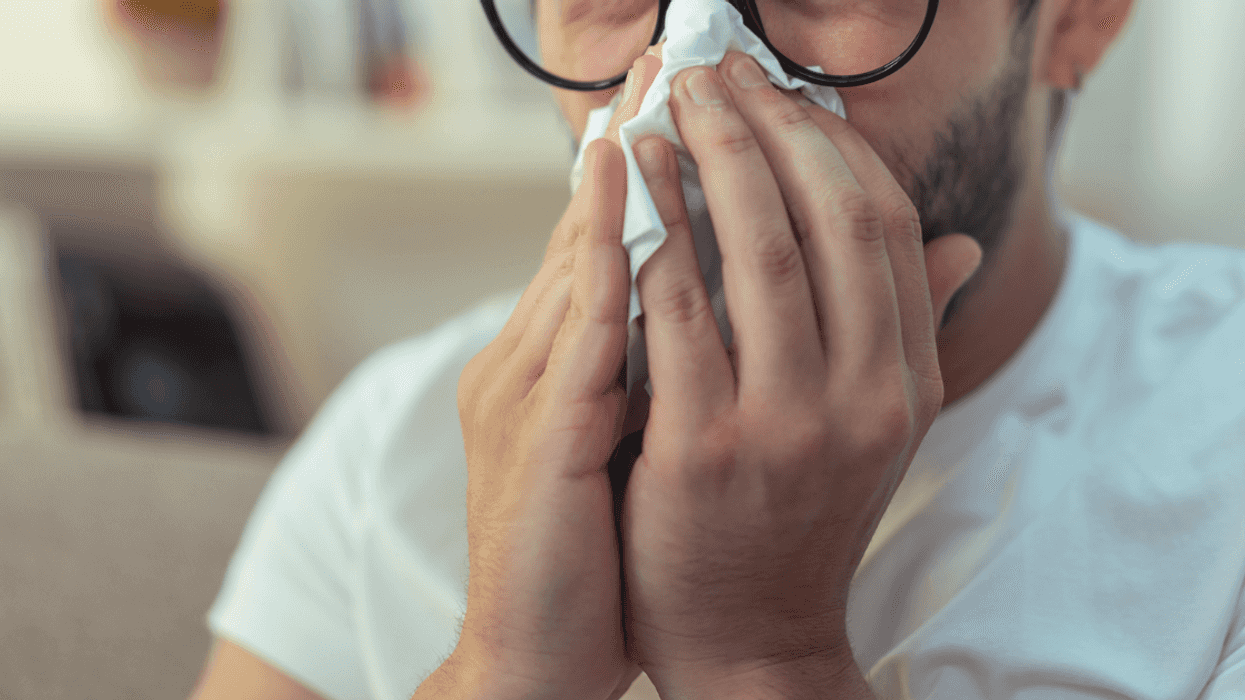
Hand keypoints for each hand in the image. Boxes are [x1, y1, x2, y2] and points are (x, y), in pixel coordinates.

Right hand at [448, 56, 662, 699]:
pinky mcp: (536, 437)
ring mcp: (524, 395)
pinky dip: (603, 247)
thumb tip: (720, 302)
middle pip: (585, 230)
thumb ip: (664, 365)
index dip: (647, 170)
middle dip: (638, 140)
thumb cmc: (602, 550)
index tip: (691, 105)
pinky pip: (580, 326)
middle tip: (679, 63)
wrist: (538, 654)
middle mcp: (528, 364)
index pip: (602, 246)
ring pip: (576, 257)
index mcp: (553, 367)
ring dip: (619, 169)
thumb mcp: (633, 443)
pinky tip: (632, 189)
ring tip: (658, 92)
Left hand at [617, 52, 982, 695]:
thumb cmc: (796, 517)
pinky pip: (676, 314)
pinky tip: (623, 192)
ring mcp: (786, 423)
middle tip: (712, 75)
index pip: (886, 226)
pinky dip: (650, 238)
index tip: (779, 95)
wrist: (748, 637)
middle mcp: (863, 397)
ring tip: (664, 110)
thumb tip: (958, 245)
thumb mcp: (871, 431)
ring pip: (754, 253)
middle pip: (826, 219)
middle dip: (766, 130)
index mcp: (906, 382)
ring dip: (705, 164)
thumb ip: (899, 331)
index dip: (830, 145)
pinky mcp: (705, 447)